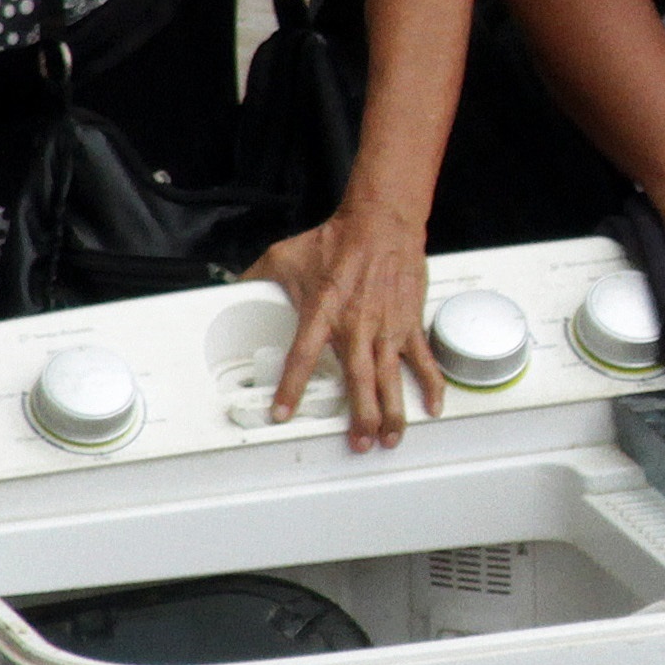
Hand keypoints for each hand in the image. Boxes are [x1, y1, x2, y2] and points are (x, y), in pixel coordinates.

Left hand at [247, 198, 441, 450]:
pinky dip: (431, 385)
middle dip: (360, 416)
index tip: (283, 413)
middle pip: (358, 380)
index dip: (291, 388)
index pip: (302, 357)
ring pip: (390, 379)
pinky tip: (433, 407)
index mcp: (322, 313)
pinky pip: (422, 360)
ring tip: (390, 437)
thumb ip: (257, 277)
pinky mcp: (408, 324)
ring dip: (392, 412)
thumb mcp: (285, 256)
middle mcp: (356, 326)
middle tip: (358, 442)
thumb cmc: (337, 240)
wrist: (381, 222)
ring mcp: (386, 328)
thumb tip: (230, 287)